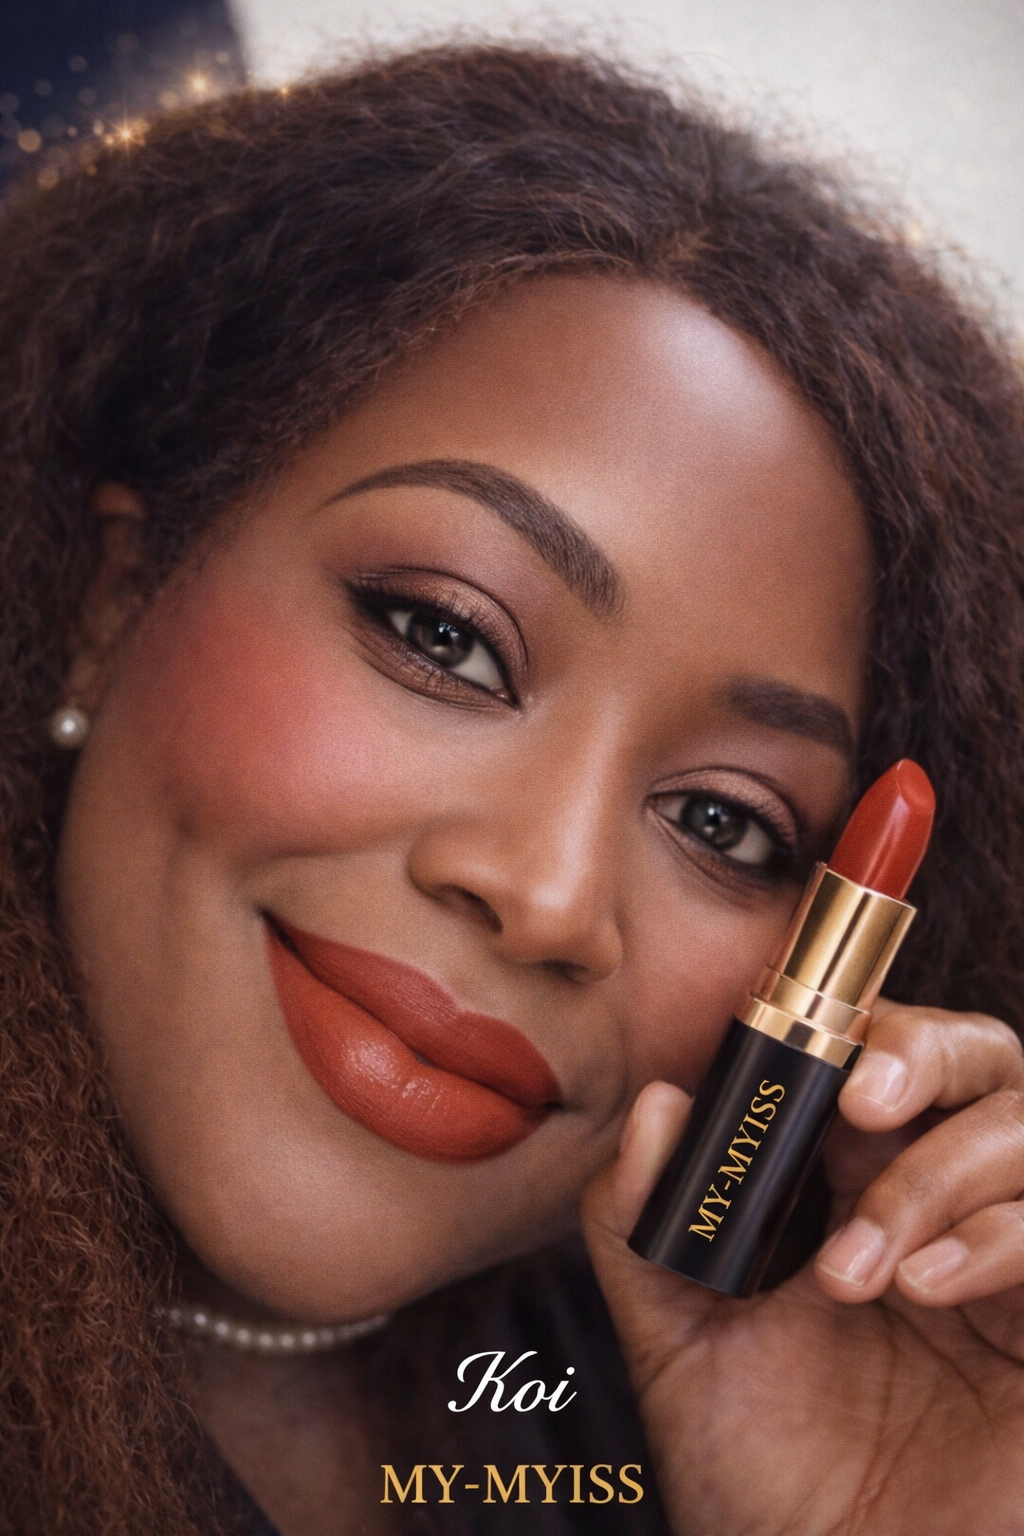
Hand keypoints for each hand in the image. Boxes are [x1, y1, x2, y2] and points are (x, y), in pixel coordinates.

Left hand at [581, 1002, 1023, 1535]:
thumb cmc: (766, 1489)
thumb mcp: (677, 1348)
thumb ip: (643, 1225)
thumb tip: (661, 1101)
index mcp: (860, 1194)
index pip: (886, 1060)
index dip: (857, 1033)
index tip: (801, 1056)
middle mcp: (949, 1213)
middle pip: (985, 1063)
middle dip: (927, 1053)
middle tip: (860, 1099)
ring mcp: (1014, 1275)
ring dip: (939, 1175)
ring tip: (857, 1269)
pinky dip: (1001, 1234)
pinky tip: (924, 1286)